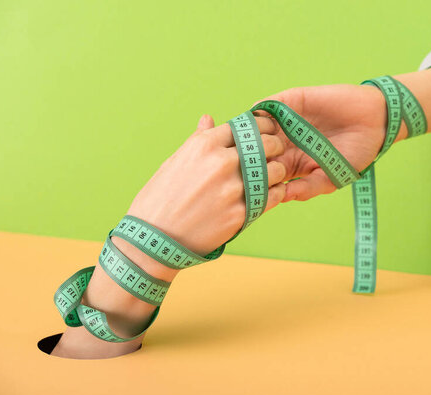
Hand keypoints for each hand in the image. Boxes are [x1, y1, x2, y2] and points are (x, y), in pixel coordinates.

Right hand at [52, 114, 287, 358]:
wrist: (154, 239)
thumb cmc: (160, 199)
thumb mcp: (174, 162)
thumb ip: (198, 140)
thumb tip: (209, 119)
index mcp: (204, 146)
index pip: (246, 125)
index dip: (260, 127)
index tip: (264, 133)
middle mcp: (221, 163)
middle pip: (266, 144)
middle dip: (274, 146)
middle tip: (274, 153)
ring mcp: (233, 189)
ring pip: (275, 170)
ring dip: (277, 171)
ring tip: (272, 176)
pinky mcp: (240, 213)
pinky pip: (273, 197)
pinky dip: (276, 193)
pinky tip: (271, 193)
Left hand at [253, 84, 385, 200]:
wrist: (375, 120)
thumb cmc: (355, 153)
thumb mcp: (332, 177)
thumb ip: (307, 188)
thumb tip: (282, 197)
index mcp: (290, 164)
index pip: (263, 173)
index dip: (253, 180)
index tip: (247, 188)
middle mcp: (284, 143)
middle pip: (254, 151)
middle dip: (246, 158)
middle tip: (242, 165)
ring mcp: (285, 122)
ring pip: (255, 129)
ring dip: (248, 136)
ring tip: (247, 145)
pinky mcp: (290, 102)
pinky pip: (266, 106)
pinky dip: (257, 115)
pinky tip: (257, 125)